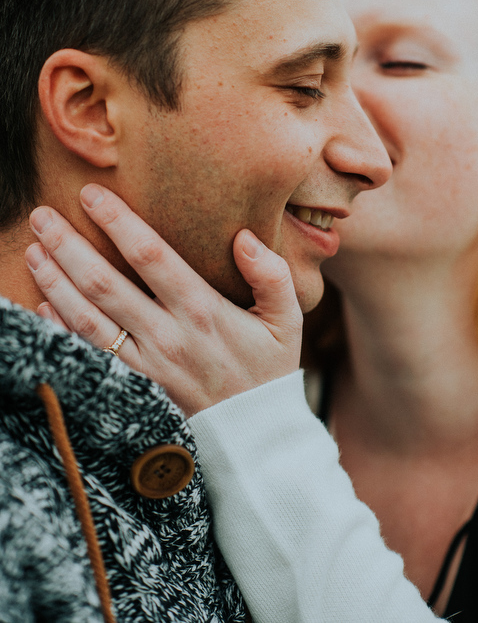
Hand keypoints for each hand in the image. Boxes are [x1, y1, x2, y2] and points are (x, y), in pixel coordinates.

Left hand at [25, 184, 302, 415]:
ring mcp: (146, 366)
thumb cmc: (268, 370)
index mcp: (203, 311)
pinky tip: (41, 305)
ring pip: (87, 320)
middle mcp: (168, 336)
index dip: (118, 222)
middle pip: (104, 284)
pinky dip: (60, 330)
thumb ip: (272, 275)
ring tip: (34, 250)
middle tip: (42, 216)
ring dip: (55, 282)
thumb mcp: (286, 320)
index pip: (151, 256)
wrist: (253, 438)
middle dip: (68, 245)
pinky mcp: (133, 389)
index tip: (92, 195)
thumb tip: (245, 237)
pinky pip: (87, 357)